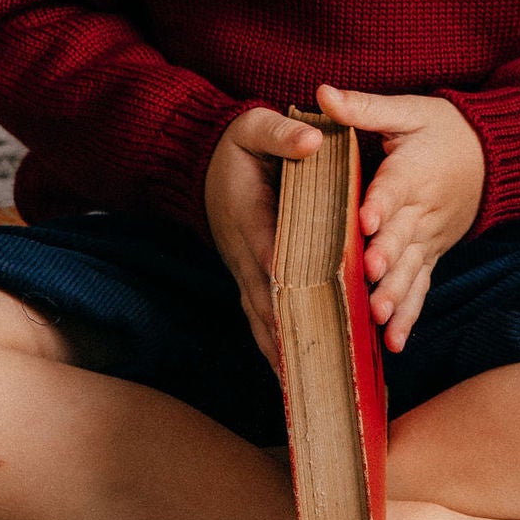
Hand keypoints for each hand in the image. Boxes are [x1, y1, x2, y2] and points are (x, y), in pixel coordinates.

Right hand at [204, 106, 321, 372]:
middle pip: (267, 306)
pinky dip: (278, 349)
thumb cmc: (236, 146)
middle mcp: (245, 257)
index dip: (296, 288)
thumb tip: (310, 142)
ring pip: (262, 323)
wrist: (200, 162)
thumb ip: (281, 133)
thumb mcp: (254, 127)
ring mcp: (244, 273)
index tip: (318, 315)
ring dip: (283, 355)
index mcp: (251, 220)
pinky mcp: (249, 281)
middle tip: (318, 373)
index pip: (275, 259)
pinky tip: (298, 375)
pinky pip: (263, 321)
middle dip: (291, 338)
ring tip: (309, 392)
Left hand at [317, 85, 485, 353]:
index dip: (380, 204)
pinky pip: (422, 287)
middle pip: (403, 237)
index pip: (395, 187)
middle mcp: (424, 210)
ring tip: (380, 318)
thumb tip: (321, 93)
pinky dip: (410, 314)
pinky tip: (394, 342)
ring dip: (397, 294)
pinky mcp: (432, 256)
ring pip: (412, 269)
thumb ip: (363, 108)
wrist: (494, 156)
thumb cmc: (444, 129)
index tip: (364, 222)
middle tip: (368, 279)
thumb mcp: (408, 110)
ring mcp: (430, 239)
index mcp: (414, 171)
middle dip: (386, 259)